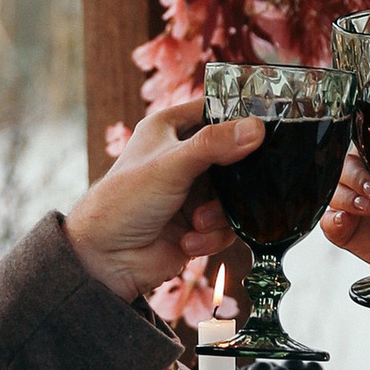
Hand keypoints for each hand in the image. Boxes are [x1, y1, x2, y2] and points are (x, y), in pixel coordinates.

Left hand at [64, 99, 262, 303]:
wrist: (105, 259)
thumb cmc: (124, 201)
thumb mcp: (172, 163)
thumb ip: (215, 144)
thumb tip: (257, 128)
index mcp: (170, 129)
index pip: (214, 110)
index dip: (238, 117)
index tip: (263, 128)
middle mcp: (183, 158)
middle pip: (233, 158)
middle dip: (235, 180)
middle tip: (238, 187)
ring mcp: (192, 193)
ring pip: (233, 197)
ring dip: (219, 215)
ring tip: (197, 222)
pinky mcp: (198, 225)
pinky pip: (225, 227)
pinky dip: (211, 236)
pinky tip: (188, 242)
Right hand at [322, 125, 369, 354]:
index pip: (362, 148)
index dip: (364, 155)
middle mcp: (366, 182)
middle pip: (341, 169)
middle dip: (354, 179)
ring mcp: (355, 206)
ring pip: (332, 192)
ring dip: (345, 198)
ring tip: (368, 208)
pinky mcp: (349, 232)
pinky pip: (329, 223)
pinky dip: (331, 220)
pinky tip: (345, 221)